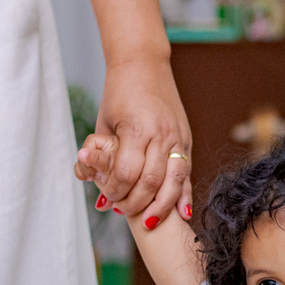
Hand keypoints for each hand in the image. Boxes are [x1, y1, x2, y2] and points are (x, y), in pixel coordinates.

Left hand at [75, 54, 192, 221]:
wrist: (143, 63)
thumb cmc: (118, 93)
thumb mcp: (104, 124)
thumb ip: (104, 158)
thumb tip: (97, 192)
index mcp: (136, 128)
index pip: (127, 173)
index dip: (116, 192)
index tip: (107, 201)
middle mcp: (161, 133)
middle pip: (152, 182)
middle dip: (137, 204)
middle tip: (124, 212)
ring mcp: (177, 136)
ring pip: (174, 181)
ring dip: (163, 206)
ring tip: (151, 222)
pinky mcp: (186, 138)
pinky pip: (186, 172)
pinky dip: (183, 194)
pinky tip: (181, 213)